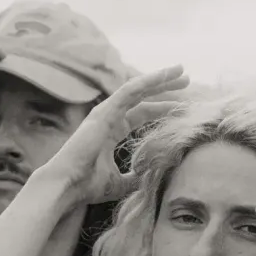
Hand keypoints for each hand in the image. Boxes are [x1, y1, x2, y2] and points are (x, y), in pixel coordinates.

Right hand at [43, 65, 189, 206]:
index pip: (141, 114)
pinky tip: (165, 75)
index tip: (182, 105)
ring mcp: (106, 112)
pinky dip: (148, 81)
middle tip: (187, 79)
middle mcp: (109, 118)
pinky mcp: (104, 111)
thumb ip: (135, 177)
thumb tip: (150, 178)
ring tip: (181, 70)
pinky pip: (130, 90)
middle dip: (165, 88)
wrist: (68, 185)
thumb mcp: (120, 182)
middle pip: (142, 98)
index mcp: (112, 131)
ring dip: (160, 78)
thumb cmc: (88, 186)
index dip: (161, 108)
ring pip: (137, 88)